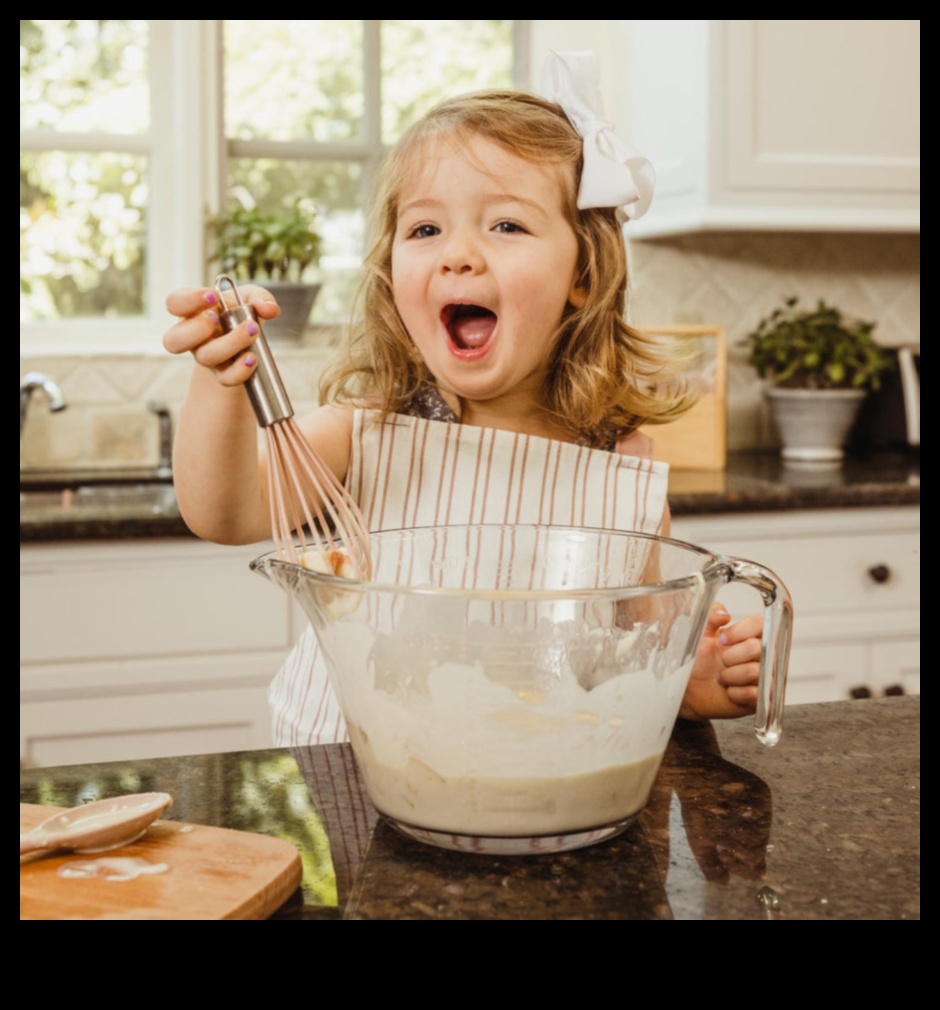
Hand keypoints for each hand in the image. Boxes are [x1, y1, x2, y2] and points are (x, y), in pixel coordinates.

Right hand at [163, 285, 279, 385]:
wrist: (250, 340)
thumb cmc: (242, 312)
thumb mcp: (252, 297)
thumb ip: (261, 296)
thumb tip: (268, 308)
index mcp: (192, 311)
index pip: (174, 303)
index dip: (188, 300)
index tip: (212, 295)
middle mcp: (192, 336)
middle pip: (174, 340)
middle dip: (196, 328)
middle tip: (216, 317)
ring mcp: (205, 356)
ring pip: (204, 358)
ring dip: (228, 344)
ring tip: (251, 331)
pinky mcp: (222, 373)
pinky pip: (225, 378)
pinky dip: (240, 370)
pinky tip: (252, 357)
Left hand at [679, 603, 761, 720]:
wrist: (689, 688)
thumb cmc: (698, 660)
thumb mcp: (699, 633)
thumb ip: (709, 616)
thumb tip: (723, 614)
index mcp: (750, 635)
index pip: (758, 623)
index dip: (738, 631)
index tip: (722, 640)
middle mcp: (762, 654)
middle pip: (756, 648)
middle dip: (730, 656)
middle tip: (721, 661)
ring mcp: (764, 676)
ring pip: (754, 672)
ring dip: (730, 676)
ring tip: (722, 677)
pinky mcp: (761, 698)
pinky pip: (753, 694)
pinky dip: (734, 693)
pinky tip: (729, 691)